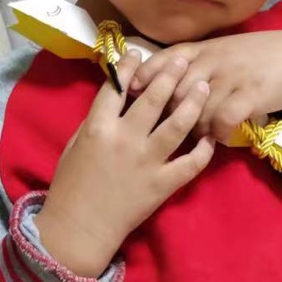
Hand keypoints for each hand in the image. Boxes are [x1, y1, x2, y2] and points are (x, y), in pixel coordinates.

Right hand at [36, 52, 214, 277]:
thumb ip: (96, 121)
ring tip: (203, 85)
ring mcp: (146, 161)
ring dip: (192, 102)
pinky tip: (210, 137)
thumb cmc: (70, 186)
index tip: (140, 53)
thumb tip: (116, 98)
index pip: (116, 87)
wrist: (79, 228)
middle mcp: (125, 139)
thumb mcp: (74, 145)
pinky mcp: (162, 184)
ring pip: (177, 124)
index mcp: (98, 128)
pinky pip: (190, 163)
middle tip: (183, 60)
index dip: (129, 66)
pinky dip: (203, 150)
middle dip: (170, 74)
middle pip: (153, 98)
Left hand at [131, 32, 281, 144]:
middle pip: (172, 92)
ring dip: (194, 129)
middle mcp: (210, 61)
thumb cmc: (254, 57)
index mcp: (200, 50)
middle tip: (164, 130)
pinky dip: (218, 134)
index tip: (132, 96)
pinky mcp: (248, 94)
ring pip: (195, 111)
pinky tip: (221, 137)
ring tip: (196, 137)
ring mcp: (229, 77)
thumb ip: (189, 65)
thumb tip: (153, 85)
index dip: (143, 79)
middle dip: (166, 115)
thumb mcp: (218, 52)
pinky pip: (222, 120)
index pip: (161, 62)